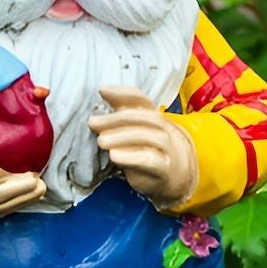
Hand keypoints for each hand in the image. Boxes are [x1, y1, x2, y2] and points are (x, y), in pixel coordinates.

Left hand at [90, 85, 197, 209]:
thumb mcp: (133, 133)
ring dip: (121, 137)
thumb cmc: (146, 151)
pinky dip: (131, 157)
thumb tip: (100, 100)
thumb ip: (118, 117)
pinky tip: (114, 156)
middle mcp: (163, 129)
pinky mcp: (164, 169)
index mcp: (153, 116)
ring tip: (101, 141)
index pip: (142, 99)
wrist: (173, 177)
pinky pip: (150, 161)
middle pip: (143, 117)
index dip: (123, 93)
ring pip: (148, 137)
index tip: (101, 90)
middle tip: (94, 123)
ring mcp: (166, 149)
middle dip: (116, 119)